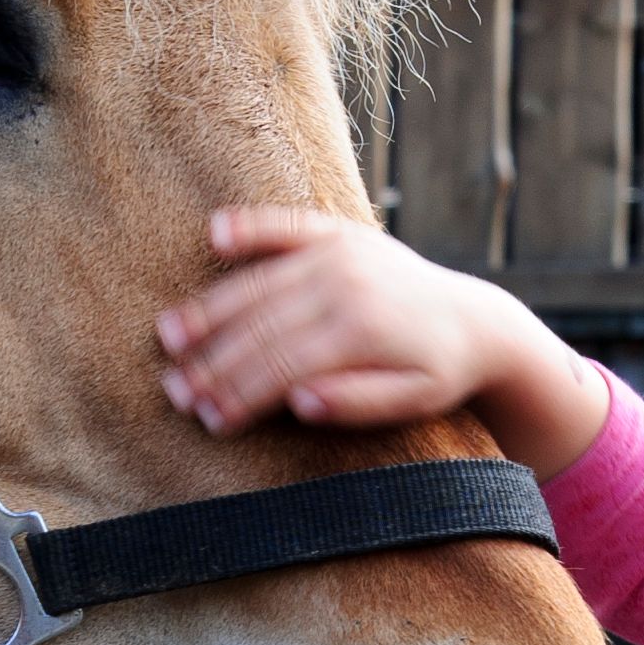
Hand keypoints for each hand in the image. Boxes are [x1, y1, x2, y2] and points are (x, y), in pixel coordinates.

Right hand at [153, 207, 612, 475]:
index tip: (206, 416)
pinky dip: (250, 229)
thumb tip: (298, 402)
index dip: (239, 392)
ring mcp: (341, 252)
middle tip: (172, 389)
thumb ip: (357, 403)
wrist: (476, 320)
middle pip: (261, 327)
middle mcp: (347, 282)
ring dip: (210, 312)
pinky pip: (287, 227)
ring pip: (260, 283)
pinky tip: (214, 235)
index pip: (282, 365)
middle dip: (212, 362)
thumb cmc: (439, 371)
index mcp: (362, 329)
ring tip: (168, 336)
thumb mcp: (412, 401)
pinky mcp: (339, 233)